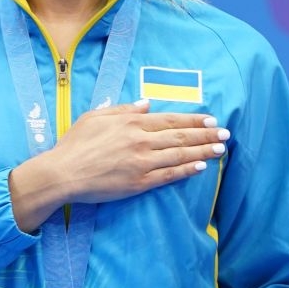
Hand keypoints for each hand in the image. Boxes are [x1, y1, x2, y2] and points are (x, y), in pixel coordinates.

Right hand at [9, 99, 228, 231]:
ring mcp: (142, 162)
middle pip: (181, 136)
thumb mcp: (95, 117)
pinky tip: (201, 167)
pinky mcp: (139, 183)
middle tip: (225, 133)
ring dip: (203, 151)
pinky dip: (186, 170)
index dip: (193, 120)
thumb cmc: (74, 144)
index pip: (170, 119)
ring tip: (221, 149)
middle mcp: (141, 140)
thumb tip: (146, 104)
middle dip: (206, 134)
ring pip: (179, 155)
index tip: (210, 119)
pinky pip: (168, 175)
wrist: (63, 173)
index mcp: (131, 122)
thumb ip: (123, 109)